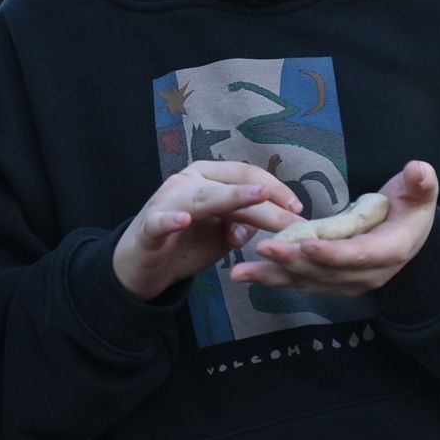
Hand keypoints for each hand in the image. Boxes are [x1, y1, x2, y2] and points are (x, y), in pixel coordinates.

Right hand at [114, 161, 304, 299]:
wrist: (141, 266)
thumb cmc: (184, 244)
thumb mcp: (221, 235)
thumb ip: (242, 224)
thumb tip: (259, 224)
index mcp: (205, 178)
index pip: (245, 173)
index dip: (274, 188)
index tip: (299, 209)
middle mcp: (185, 182)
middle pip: (232, 187)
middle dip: (267, 204)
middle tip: (295, 221)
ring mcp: (165, 202)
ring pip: (204, 198)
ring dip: (231, 198)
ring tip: (256, 197)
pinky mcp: (148, 228)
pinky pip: (160, 222)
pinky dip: (171, 220)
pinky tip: (184, 220)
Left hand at [231, 160, 438, 295]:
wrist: (408, 233)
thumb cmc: (410, 206)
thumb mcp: (420, 191)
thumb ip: (421, 183)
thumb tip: (419, 170)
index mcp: (391, 250)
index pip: (360, 254)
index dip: (334, 252)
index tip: (307, 245)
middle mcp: (369, 273)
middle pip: (327, 271)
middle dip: (294, 262)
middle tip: (264, 248)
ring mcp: (348, 281)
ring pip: (308, 281)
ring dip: (274, 276)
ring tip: (241, 272)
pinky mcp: (331, 281)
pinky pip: (301, 281)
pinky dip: (274, 278)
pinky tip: (246, 275)